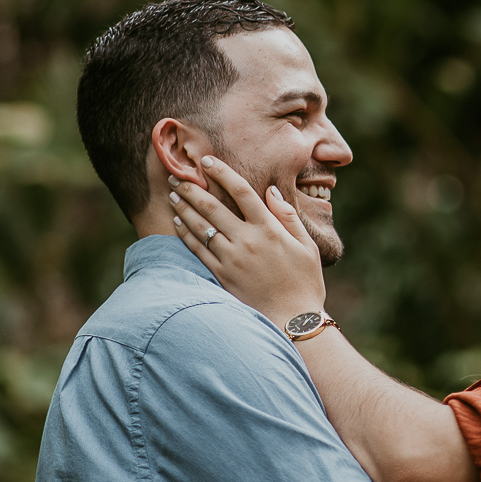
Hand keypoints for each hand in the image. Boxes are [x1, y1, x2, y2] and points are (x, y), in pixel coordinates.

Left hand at [169, 156, 326, 326]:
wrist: (292, 320)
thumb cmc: (305, 283)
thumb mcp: (307, 247)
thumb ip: (288, 217)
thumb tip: (271, 192)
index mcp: (270, 230)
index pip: (242, 192)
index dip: (222, 173)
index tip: (207, 161)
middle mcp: (247, 241)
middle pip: (213, 207)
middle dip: (192, 188)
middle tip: (177, 175)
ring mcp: (231, 259)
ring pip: (201, 227)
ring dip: (184, 208)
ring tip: (173, 195)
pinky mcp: (221, 275)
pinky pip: (197, 250)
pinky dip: (185, 234)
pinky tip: (177, 223)